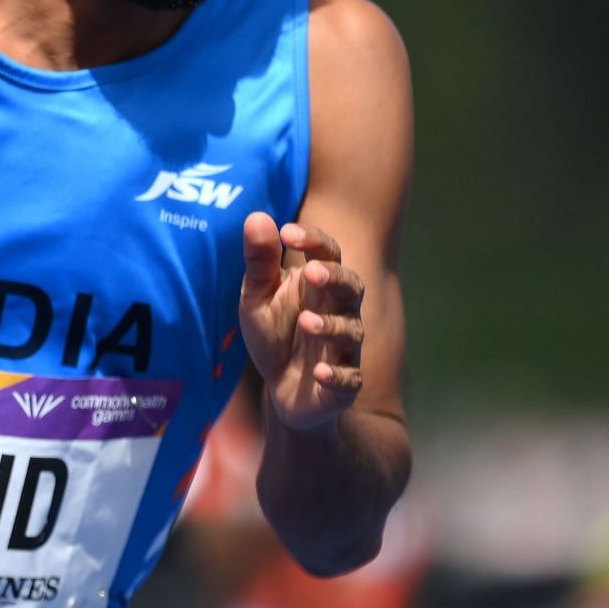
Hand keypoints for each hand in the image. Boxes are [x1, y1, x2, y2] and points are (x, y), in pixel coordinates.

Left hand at [238, 213, 365, 430]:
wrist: (283, 391)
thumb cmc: (275, 335)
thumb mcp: (257, 298)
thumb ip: (259, 262)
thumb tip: (257, 215)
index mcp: (317, 285)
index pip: (327, 254)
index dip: (313, 241)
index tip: (287, 232)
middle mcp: (338, 311)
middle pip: (351, 287)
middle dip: (335, 278)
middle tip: (312, 272)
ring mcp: (343, 348)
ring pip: (351, 331)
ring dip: (331, 326)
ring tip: (306, 322)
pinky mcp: (343, 384)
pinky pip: (349, 378)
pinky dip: (337, 376)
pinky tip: (320, 373)